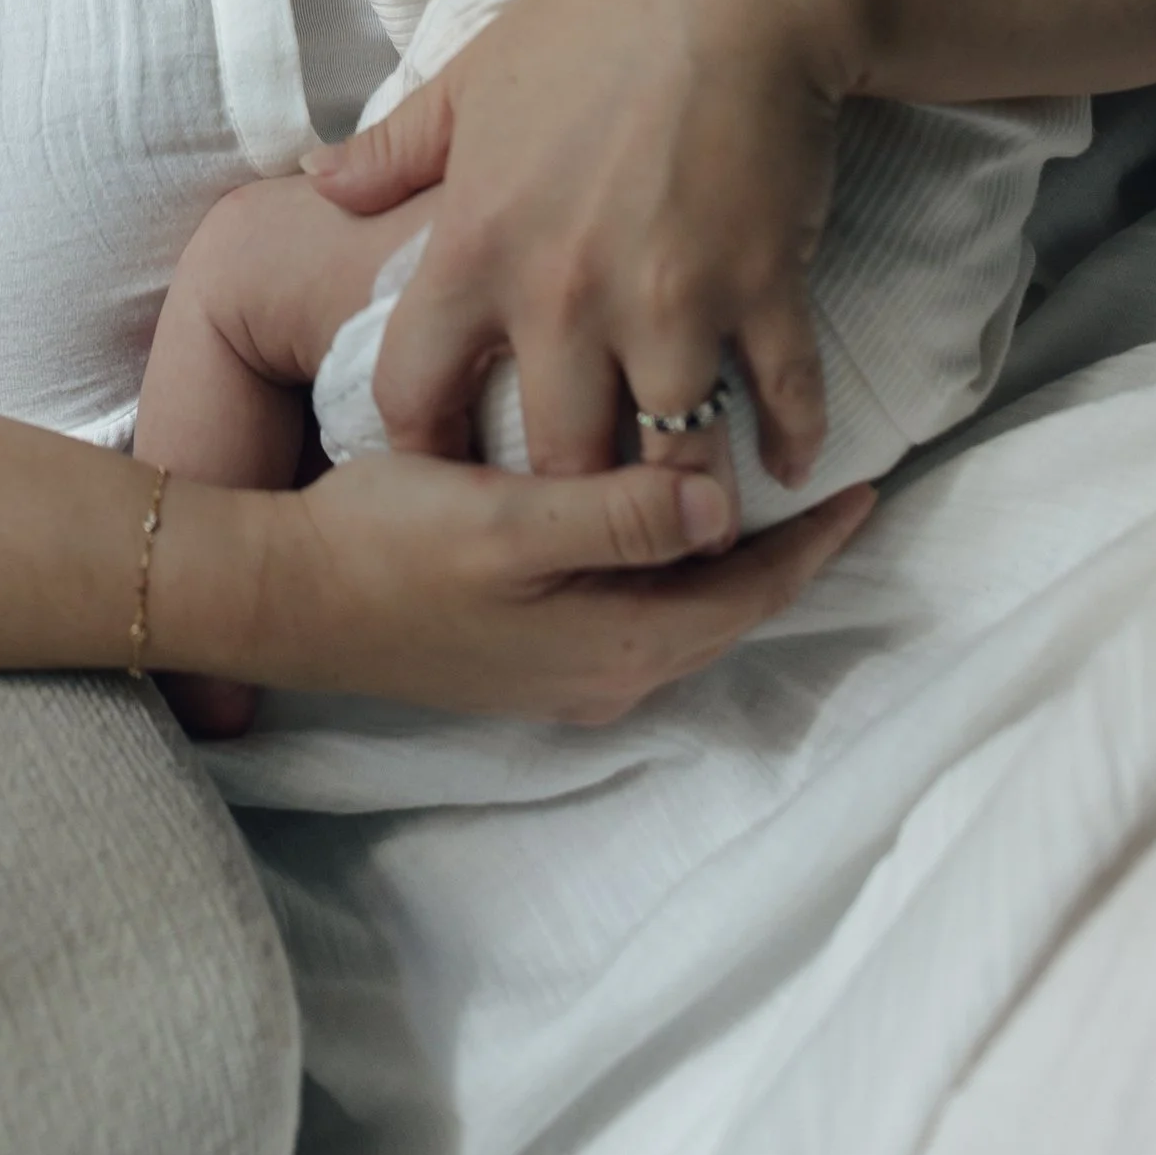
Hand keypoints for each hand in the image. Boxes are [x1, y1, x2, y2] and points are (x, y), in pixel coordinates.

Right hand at [258, 442, 872, 720]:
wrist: (283, 597)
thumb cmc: (387, 546)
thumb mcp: (509, 521)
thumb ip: (620, 516)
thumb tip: (725, 504)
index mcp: (615, 645)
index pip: (749, 591)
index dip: (814, 540)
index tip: (871, 482)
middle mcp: (605, 674)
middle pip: (727, 608)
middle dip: (787, 551)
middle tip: (836, 479)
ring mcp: (565, 671)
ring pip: (684, 611)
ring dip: (731, 557)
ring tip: (767, 490)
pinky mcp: (530, 654)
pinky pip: (638, 609)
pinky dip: (673, 562)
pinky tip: (665, 517)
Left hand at [303, 0, 846, 480]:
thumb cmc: (590, 25)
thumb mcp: (469, 80)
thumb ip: (391, 151)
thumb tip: (317, 183)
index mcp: (477, 248)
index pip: (413, 391)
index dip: (421, 445)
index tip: (443, 470)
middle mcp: (564, 295)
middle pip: (555, 458)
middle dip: (568, 502)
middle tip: (583, 519)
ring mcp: (668, 300)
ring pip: (672, 456)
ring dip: (684, 496)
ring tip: (691, 518)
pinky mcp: (763, 288)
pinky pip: (783, 398)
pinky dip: (793, 439)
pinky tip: (791, 461)